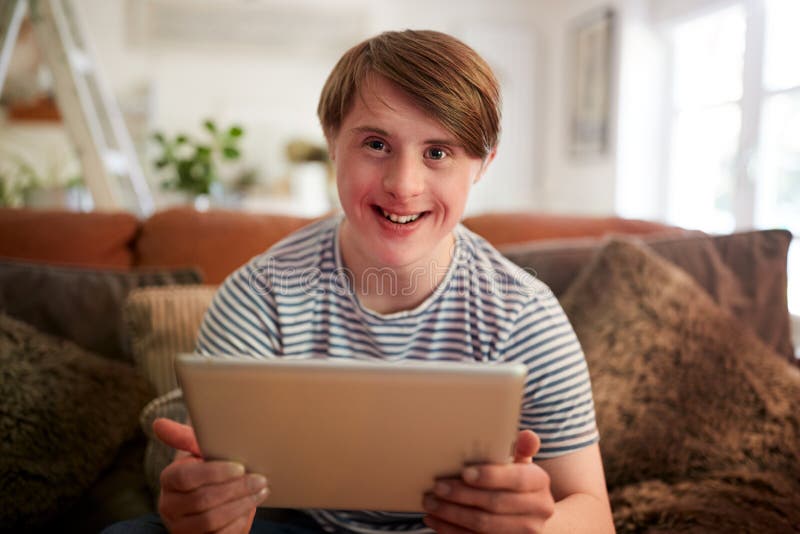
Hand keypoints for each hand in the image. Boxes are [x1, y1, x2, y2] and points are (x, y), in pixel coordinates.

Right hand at [154, 418, 268, 533]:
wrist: (214, 498)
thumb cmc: (208, 469)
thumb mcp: (199, 452)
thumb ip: (186, 438)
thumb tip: (159, 424)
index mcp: (168, 479)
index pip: (185, 477)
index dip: (214, 473)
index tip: (240, 467)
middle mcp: (169, 506)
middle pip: (202, 500)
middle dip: (236, 489)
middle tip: (260, 479)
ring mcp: (181, 527)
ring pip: (211, 520)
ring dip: (241, 505)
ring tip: (261, 491)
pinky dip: (238, 522)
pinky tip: (251, 508)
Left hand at [422, 430, 553, 532]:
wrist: (532, 515)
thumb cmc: (518, 482)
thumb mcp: (522, 463)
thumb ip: (522, 449)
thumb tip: (527, 436)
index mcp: (540, 482)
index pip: (516, 479)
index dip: (490, 477)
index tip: (464, 473)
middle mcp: (538, 510)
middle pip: (495, 503)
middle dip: (462, 495)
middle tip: (437, 487)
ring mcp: (526, 532)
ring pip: (483, 526)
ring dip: (452, 515)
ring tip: (430, 503)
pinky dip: (451, 531)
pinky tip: (435, 520)